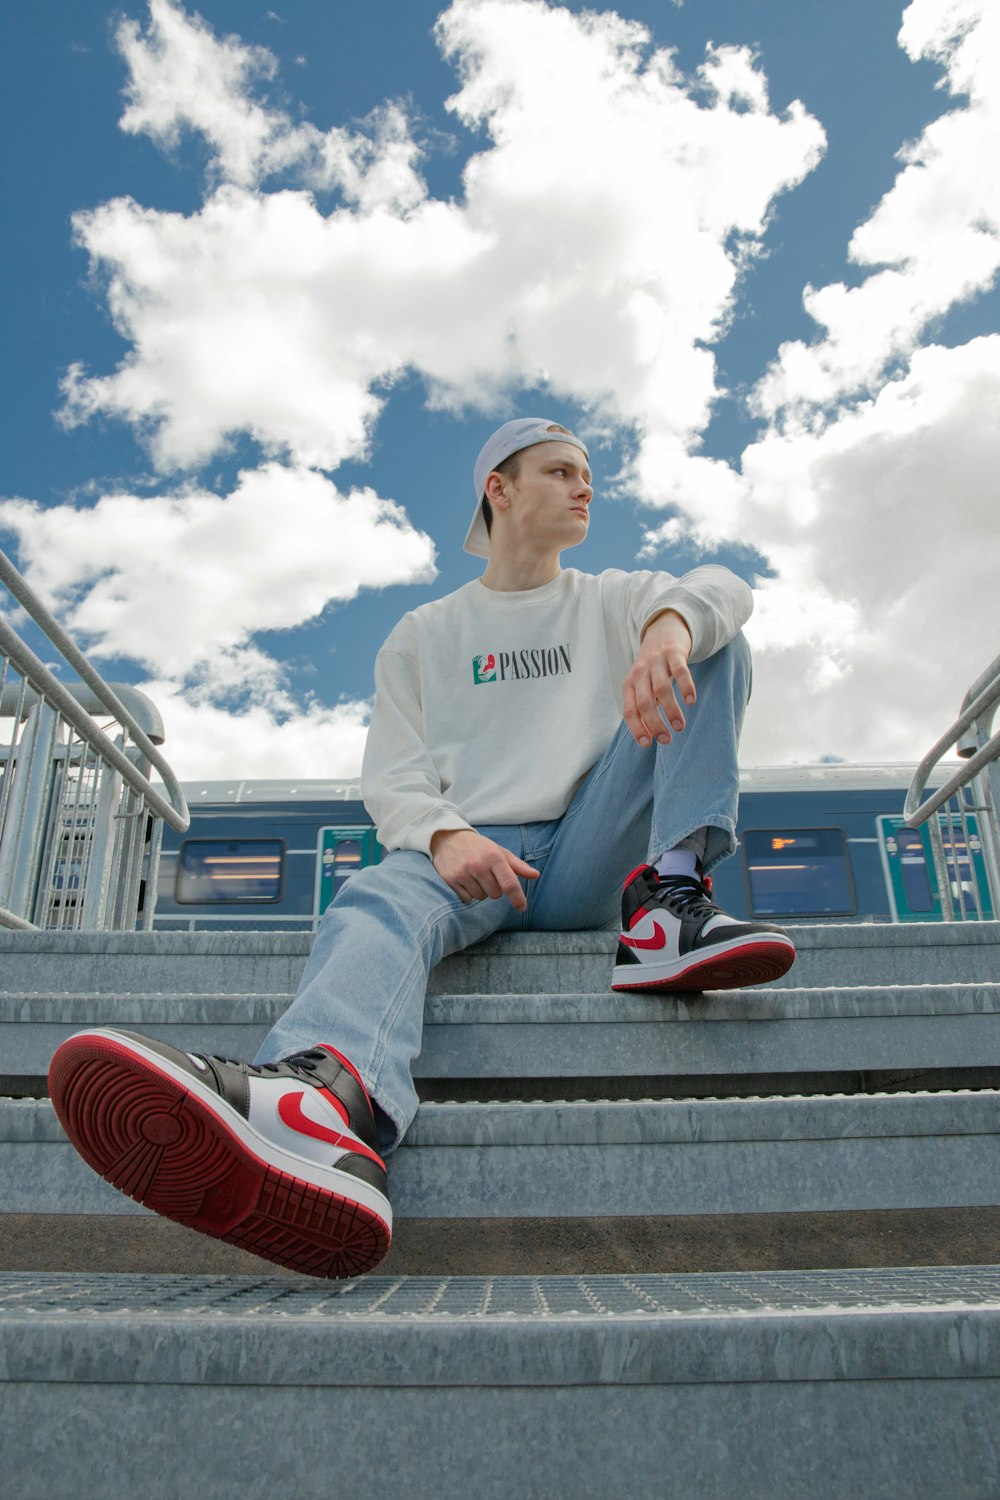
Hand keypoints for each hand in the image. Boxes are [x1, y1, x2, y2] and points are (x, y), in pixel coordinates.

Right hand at [430, 829, 539, 910]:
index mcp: (493, 856)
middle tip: (486, 875)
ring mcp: (463, 873)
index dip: (517, 898)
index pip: (509, 883)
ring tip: (473, 876)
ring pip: (481, 897)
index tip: (522, 907)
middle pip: (495, 894)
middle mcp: (478, 865)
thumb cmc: (478, 847)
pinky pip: (467, 899)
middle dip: (494, 888)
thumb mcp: (498, 851)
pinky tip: (464, 880)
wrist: (447, 838)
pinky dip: (467, 894)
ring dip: (480, 891)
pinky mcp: (451, 880)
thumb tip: (536, 875)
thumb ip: (517, 865)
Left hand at [622, 609, 694, 746]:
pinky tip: (691, 701)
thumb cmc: (652, 666)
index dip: (636, 728)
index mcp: (630, 683)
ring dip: (671, 711)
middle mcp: (640, 673)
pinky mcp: (673, 652)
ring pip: (662, 689)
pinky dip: (685, 687)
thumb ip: (644, 706)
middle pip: (645, 703)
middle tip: (667, 740)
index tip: (647, 744)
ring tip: (680, 727)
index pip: (629, 710)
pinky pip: (680, 671)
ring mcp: (656, 661)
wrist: (663, 630)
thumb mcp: (642, 684)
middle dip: (655, 724)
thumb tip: (650, 735)